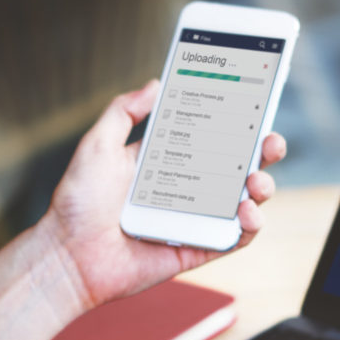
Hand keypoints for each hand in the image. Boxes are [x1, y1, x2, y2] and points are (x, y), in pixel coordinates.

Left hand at [39, 79, 286, 308]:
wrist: (68, 256)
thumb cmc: (77, 204)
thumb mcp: (97, 145)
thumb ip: (124, 112)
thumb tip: (156, 84)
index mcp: (168, 161)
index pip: (212, 136)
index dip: (237, 122)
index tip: (254, 105)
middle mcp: (187, 189)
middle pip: (238, 166)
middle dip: (263, 152)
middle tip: (270, 142)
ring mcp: (195, 220)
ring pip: (245, 201)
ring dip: (263, 188)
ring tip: (255, 181)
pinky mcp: (198, 249)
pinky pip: (235, 238)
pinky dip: (251, 225)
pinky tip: (247, 211)